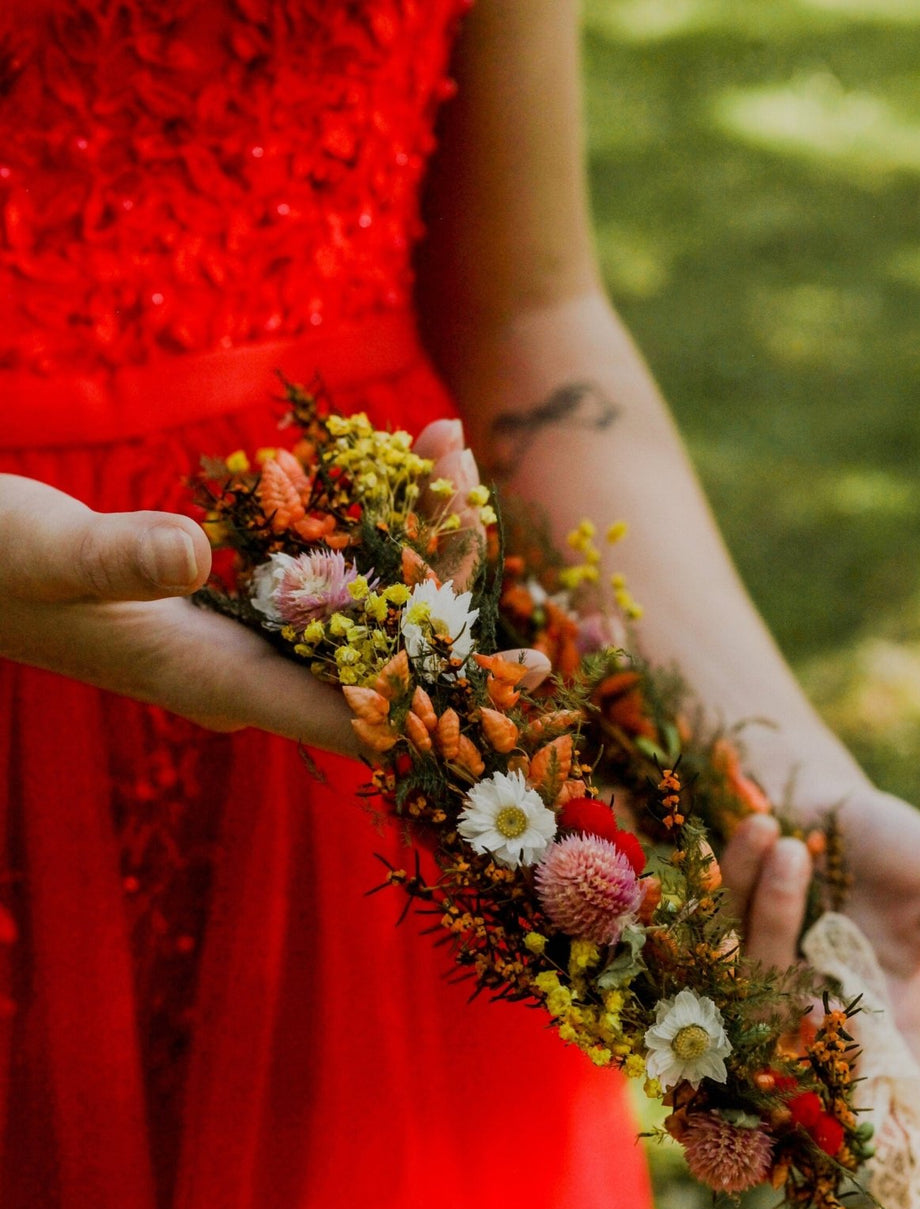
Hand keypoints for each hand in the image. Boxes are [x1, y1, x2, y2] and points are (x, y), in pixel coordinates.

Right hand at [0, 430, 478, 754]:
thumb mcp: (48, 555)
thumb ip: (118, 559)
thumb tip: (193, 554)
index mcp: (221, 684)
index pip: (358, 708)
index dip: (446, 694)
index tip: (523, 669)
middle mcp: (251, 671)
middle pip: (380, 644)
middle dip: (441, 571)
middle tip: (475, 475)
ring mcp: (247, 635)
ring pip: (362, 597)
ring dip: (411, 527)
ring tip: (448, 440)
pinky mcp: (235, 596)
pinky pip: (326, 564)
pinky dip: (365, 512)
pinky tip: (395, 455)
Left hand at [720, 793, 919, 1072]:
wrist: (827, 803)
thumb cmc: (901, 851)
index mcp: (884, 1019)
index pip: (879, 1084)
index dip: (865, 1090)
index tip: (860, 1050)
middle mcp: (816, 1014)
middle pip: (798, 1040)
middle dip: (802, 990)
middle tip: (823, 933)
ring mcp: (760, 981)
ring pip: (751, 973)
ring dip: (773, 905)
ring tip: (794, 846)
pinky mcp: (716, 942)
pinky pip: (713, 926)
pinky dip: (735, 875)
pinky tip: (762, 829)